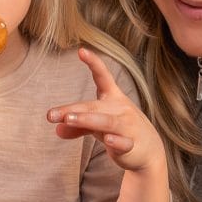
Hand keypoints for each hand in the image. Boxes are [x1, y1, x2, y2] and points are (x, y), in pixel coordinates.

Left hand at [47, 48, 164, 175]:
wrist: (151, 151)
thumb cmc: (122, 132)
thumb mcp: (99, 127)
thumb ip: (79, 127)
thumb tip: (57, 130)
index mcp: (113, 98)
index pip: (103, 77)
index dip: (94, 63)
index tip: (81, 51)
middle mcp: (121, 109)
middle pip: (94, 106)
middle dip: (72, 110)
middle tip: (51, 115)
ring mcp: (128, 127)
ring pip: (106, 122)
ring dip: (87, 120)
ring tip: (69, 120)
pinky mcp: (132, 145)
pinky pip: (123, 142)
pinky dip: (116, 141)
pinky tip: (108, 140)